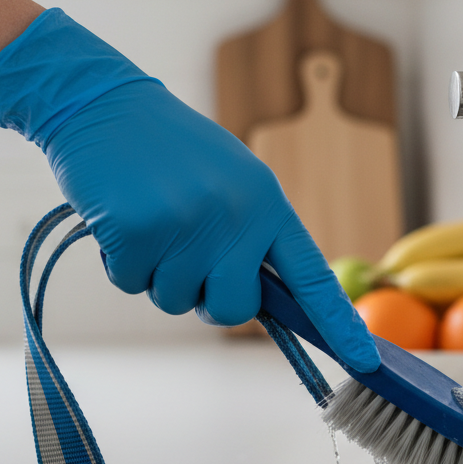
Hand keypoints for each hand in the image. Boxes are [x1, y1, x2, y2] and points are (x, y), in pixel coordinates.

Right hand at [0, 9, 379, 373]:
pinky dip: (120, 263)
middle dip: (206, 299)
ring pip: (176, 302)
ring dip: (156, 275)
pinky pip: (131, 284)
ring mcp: (186, 224)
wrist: (99, 102)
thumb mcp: (230, 181)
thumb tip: (253, 299)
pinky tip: (121, 217)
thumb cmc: (167, 150)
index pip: (311, 276)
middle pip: (233, 310)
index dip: (338, 324)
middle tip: (185, 255)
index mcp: (266, 203)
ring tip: (150, 219)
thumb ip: (250, 236)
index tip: (363, 361)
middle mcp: (235, 216)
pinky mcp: (138, 232)